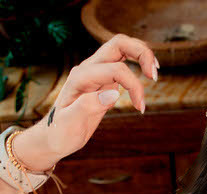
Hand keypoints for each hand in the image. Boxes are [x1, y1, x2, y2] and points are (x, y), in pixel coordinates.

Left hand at [11, 34, 157, 170]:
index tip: (140, 107)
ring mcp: (95, 72)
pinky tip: (146, 78)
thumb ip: (87, 106)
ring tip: (154, 73)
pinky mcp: (102, 79)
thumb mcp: (70, 125)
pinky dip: (137, 65)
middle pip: (119, 44)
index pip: (116, 70)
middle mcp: (88, 69)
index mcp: (80, 78)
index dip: (133, 85)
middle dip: (141, 53)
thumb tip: (112, 93)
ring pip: (121, 48)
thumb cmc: (60, 133)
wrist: (53, 137)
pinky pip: (122, 62)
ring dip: (141, 54)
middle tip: (154, 75)